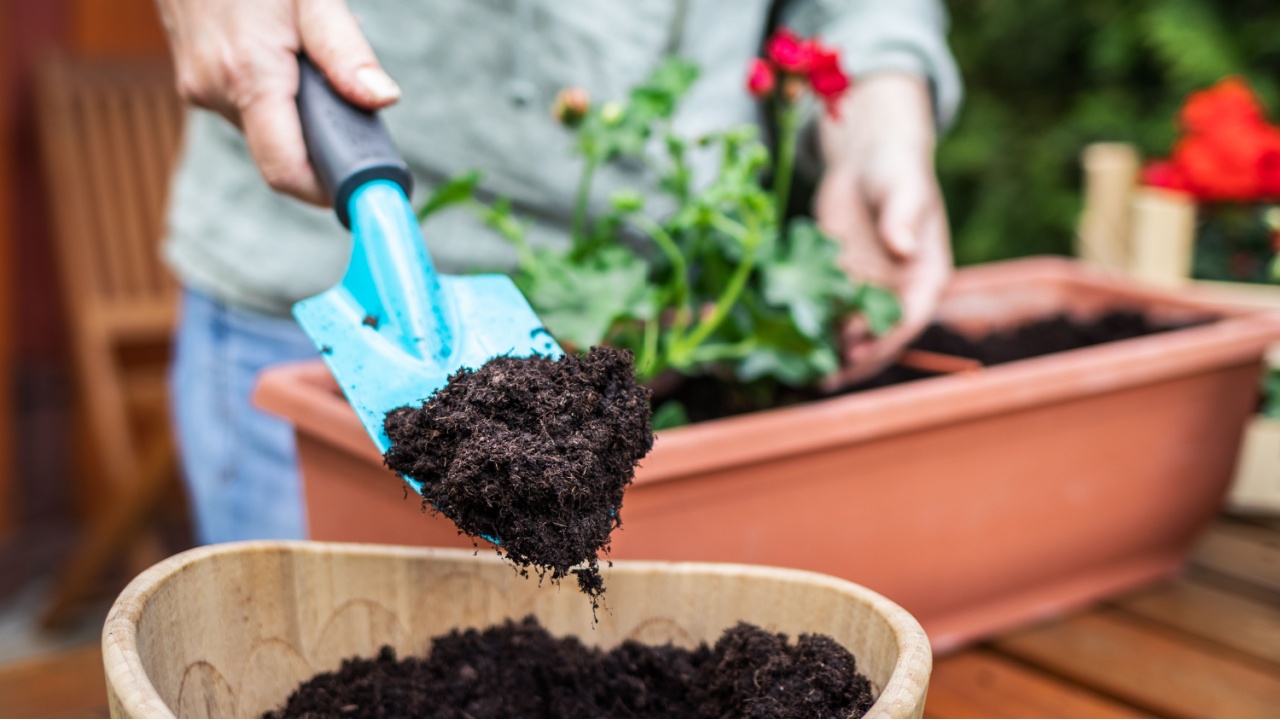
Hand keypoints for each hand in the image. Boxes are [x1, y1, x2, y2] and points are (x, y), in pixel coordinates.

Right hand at [155, 0, 400, 203]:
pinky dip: (276, 94)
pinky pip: (248, 108)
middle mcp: (215, 94)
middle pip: (284, 152)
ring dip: (299, 110)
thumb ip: (345, 52)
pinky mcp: (195, 82)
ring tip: (308, 57)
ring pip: (268, 129)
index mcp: (248, 78)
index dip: (328, 189)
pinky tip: (280, 52)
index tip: (363, 183)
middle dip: (322, 134)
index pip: (288, 172)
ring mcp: (199, 89)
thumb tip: (383, 100)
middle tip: (348, 98)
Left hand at [813, 73, 952, 387]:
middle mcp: (897, 294)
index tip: (858, 351)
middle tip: (824, 378)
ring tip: (801, 374)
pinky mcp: (836, 284)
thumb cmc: (896, 171)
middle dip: (852, 359)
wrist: (867, 162)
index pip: (909, 320)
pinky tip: (783, 343)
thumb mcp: (903, 188)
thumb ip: (903, 218)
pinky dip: (807, 328)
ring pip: (848, 332)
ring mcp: (866, 292)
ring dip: (827, 353)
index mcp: (925, 278)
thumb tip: (902, 248)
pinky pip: (823, 312)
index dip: (885, 340)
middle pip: (877, 336)